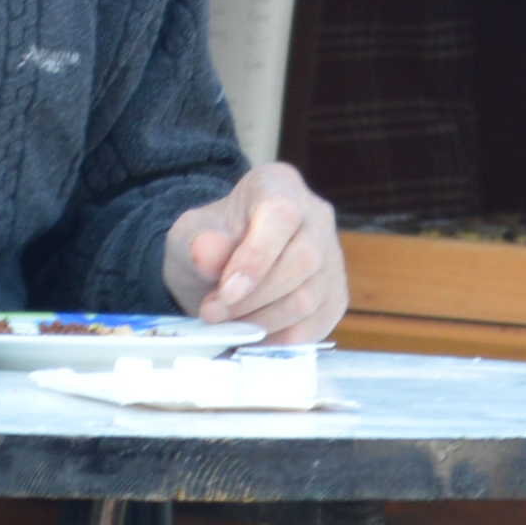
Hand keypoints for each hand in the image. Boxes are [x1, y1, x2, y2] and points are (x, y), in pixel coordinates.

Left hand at [160, 161, 346, 342]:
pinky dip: (280, 339)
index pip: (282, 216)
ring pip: (310, 298)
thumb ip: (198, 242)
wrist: (223, 264)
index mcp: (279, 185)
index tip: (226, 292)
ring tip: (227, 326)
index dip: (256, 258)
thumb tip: (205, 252)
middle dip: (254, 299)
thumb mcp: (190, 235)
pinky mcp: (336, 294)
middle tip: (213, 314)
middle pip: (303, 261)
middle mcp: (316, 216)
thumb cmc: (209, 242)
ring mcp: (332, 256)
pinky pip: (317, 324)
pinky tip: (252, 336)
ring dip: (262, 322)